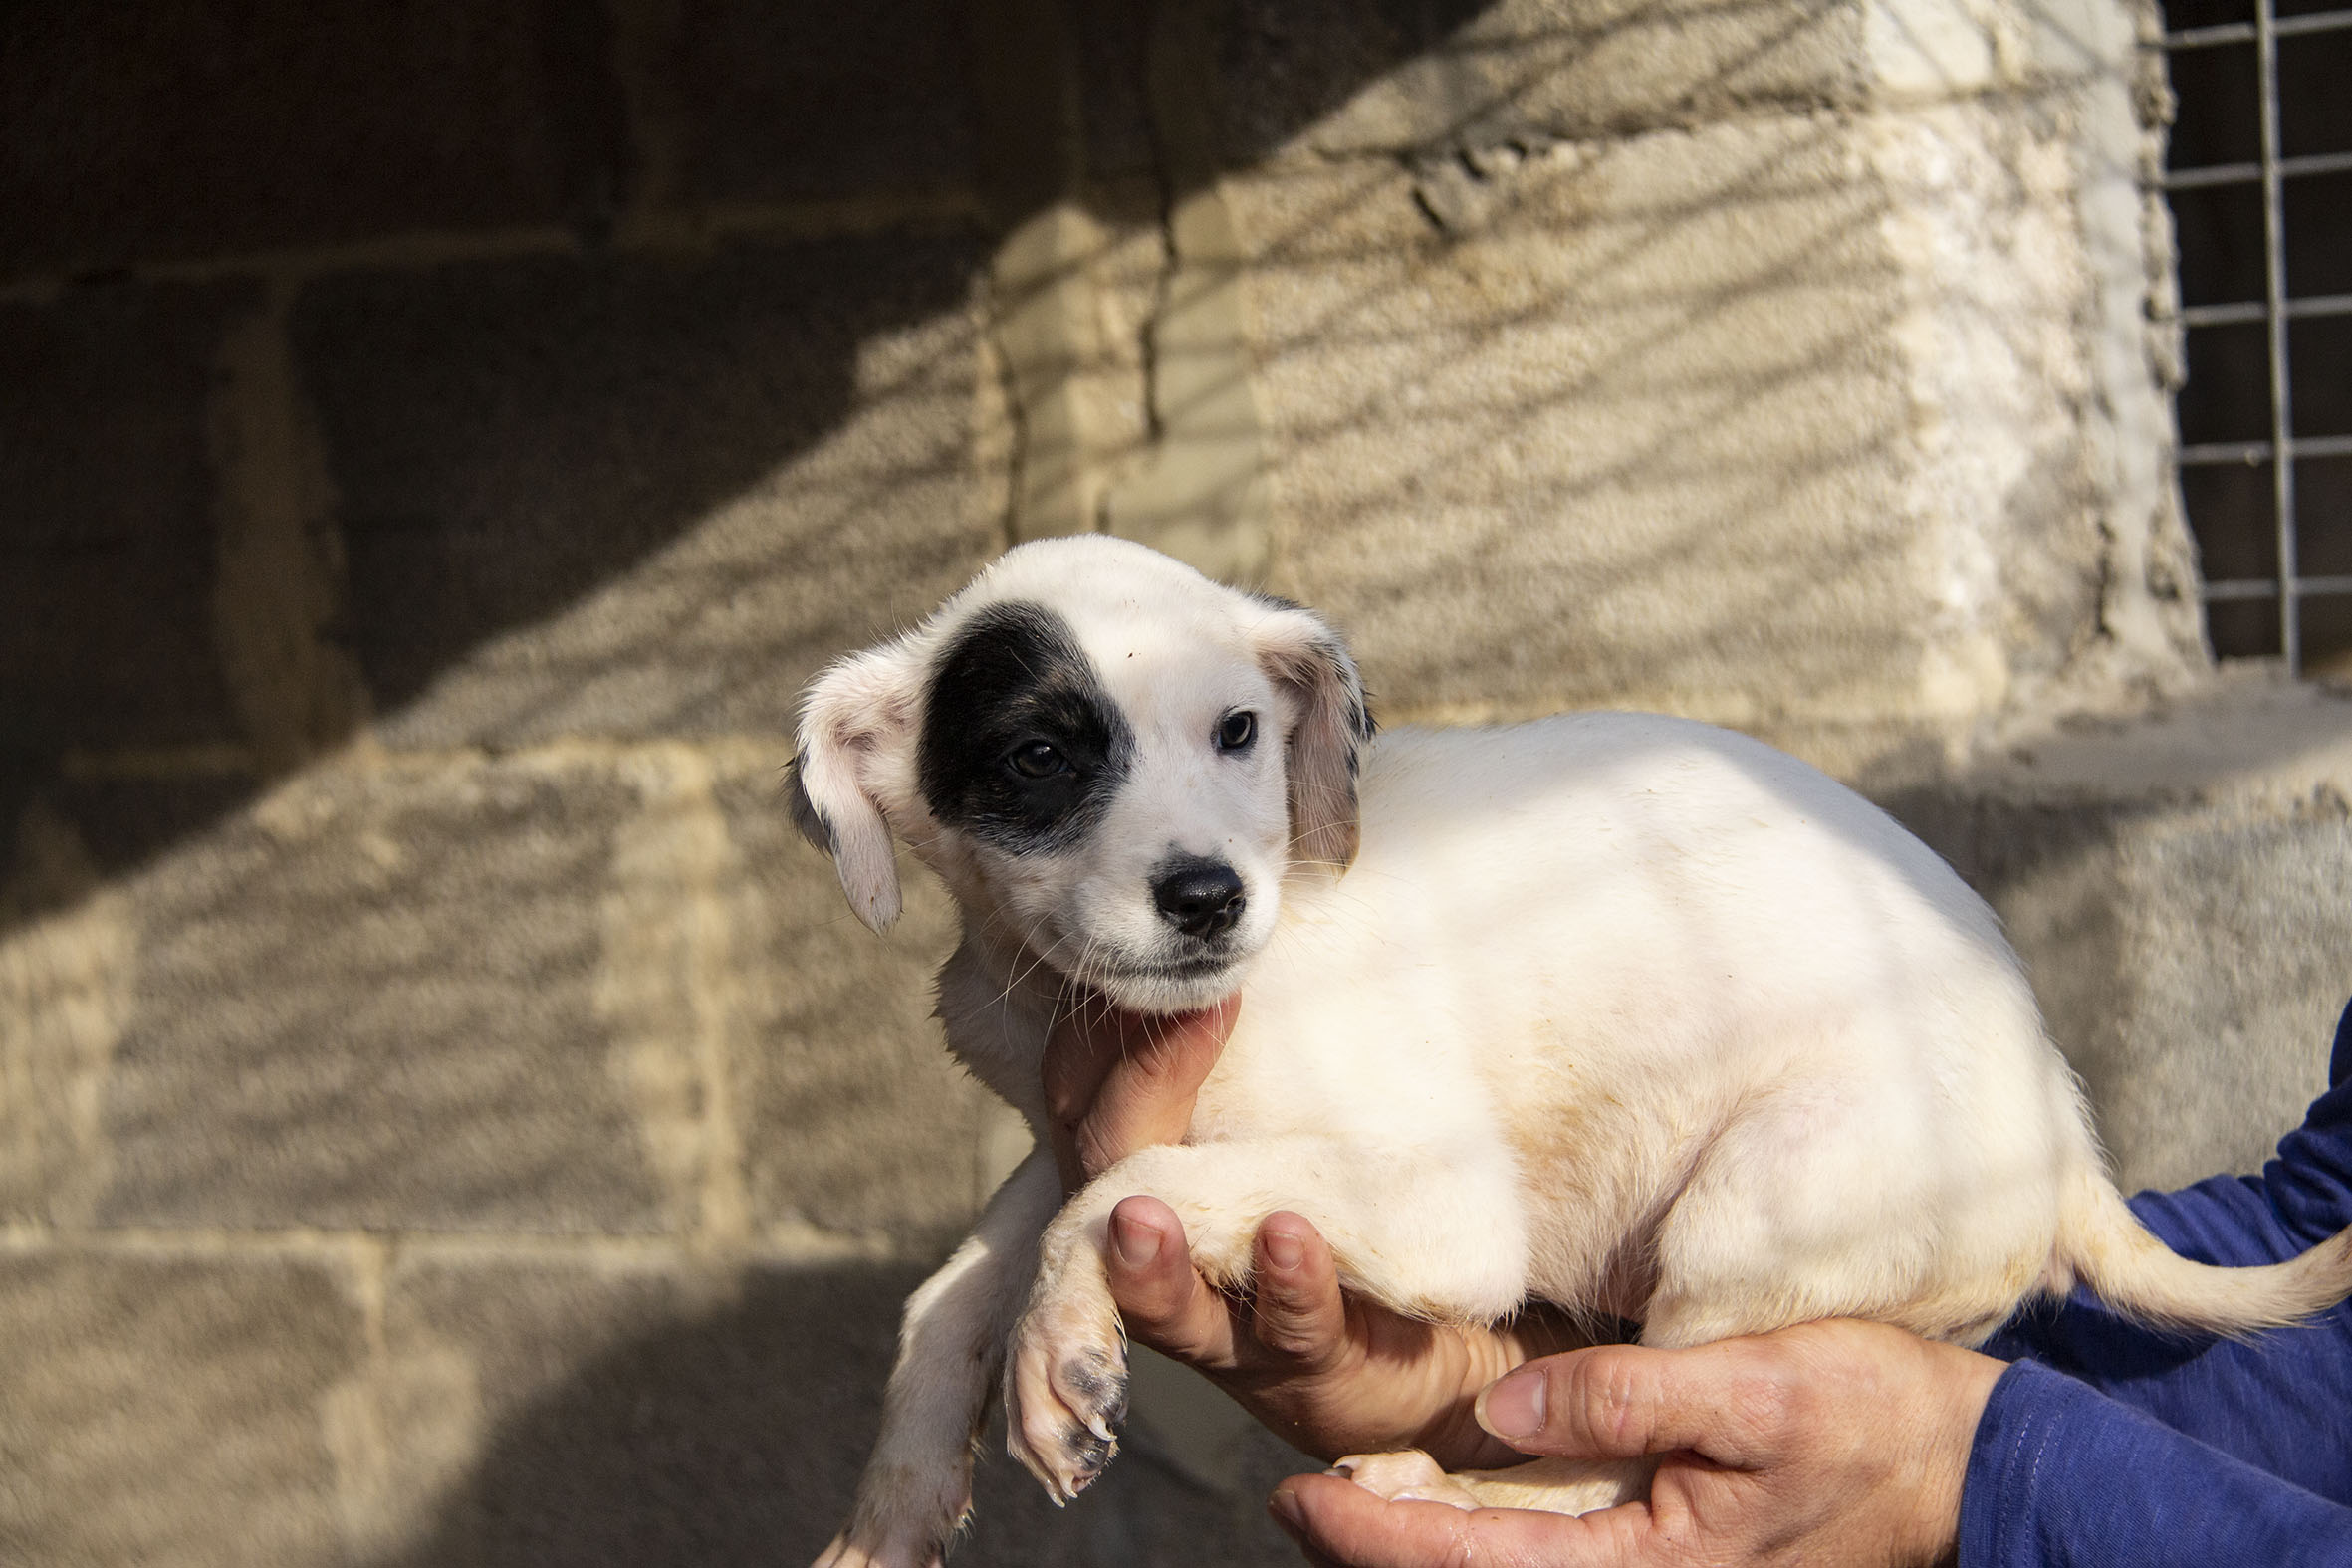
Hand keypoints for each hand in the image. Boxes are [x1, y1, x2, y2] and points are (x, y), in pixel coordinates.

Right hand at [1040, 998, 1588, 1470]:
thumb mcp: (1306, 1098)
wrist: (1458, 1329)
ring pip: (1158, 1294)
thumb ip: (1284, 1013)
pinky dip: (1286, 1283)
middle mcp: (1169, 1244)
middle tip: (1185, 1009)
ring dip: (1147, 1257)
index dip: (1102, 1024)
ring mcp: (1229, 1317)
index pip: (1084, 1086)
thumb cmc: (1364, 1191)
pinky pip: (1286, 1332)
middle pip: (1102, 1176)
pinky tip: (1290, 1235)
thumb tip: (1313, 850)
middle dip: (1123, 1099)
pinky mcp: (1308, 1369)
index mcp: (1156, 1163)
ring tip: (1144, 1210)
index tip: (1161, 956)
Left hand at [1267, 1319, 2006, 1567]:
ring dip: (1417, 1537)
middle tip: (1289, 1494)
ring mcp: (1646, 1564)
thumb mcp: (1756, 1391)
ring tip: (1334, 1495)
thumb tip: (1503, 1403)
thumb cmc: (1870, 1421)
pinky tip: (1437, 1485)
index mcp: (1648, 1567)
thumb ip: (1628, 1399)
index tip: (1297, 1497)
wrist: (1964, 1465)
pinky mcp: (1658, 1540)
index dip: (1376, 1535)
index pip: (1477, 1563)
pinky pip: (1543, 1544)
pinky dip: (1476, 1521)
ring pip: (1501, 1564)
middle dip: (1375, 1545)